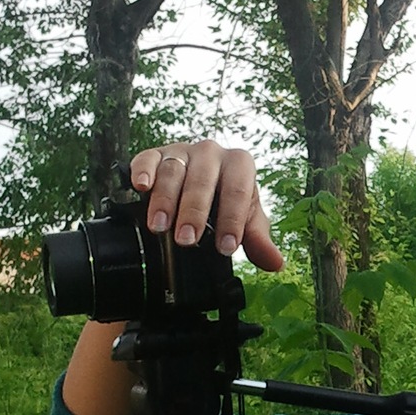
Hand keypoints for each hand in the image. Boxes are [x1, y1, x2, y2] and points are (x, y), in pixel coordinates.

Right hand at [128, 140, 282, 271]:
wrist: (205, 179)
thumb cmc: (226, 200)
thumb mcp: (246, 219)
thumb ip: (258, 239)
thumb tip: (274, 263)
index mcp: (239, 163)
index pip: (238, 190)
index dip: (232, 220)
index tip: (226, 247)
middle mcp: (211, 153)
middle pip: (202, 181)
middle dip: (194, 213)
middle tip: (187, 240)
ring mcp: (182, 152)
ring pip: (173, 172)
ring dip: (165, 200)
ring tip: (160, 226)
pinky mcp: (156, 154)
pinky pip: (147, 159)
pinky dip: (143, 171)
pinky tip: (141, 187)